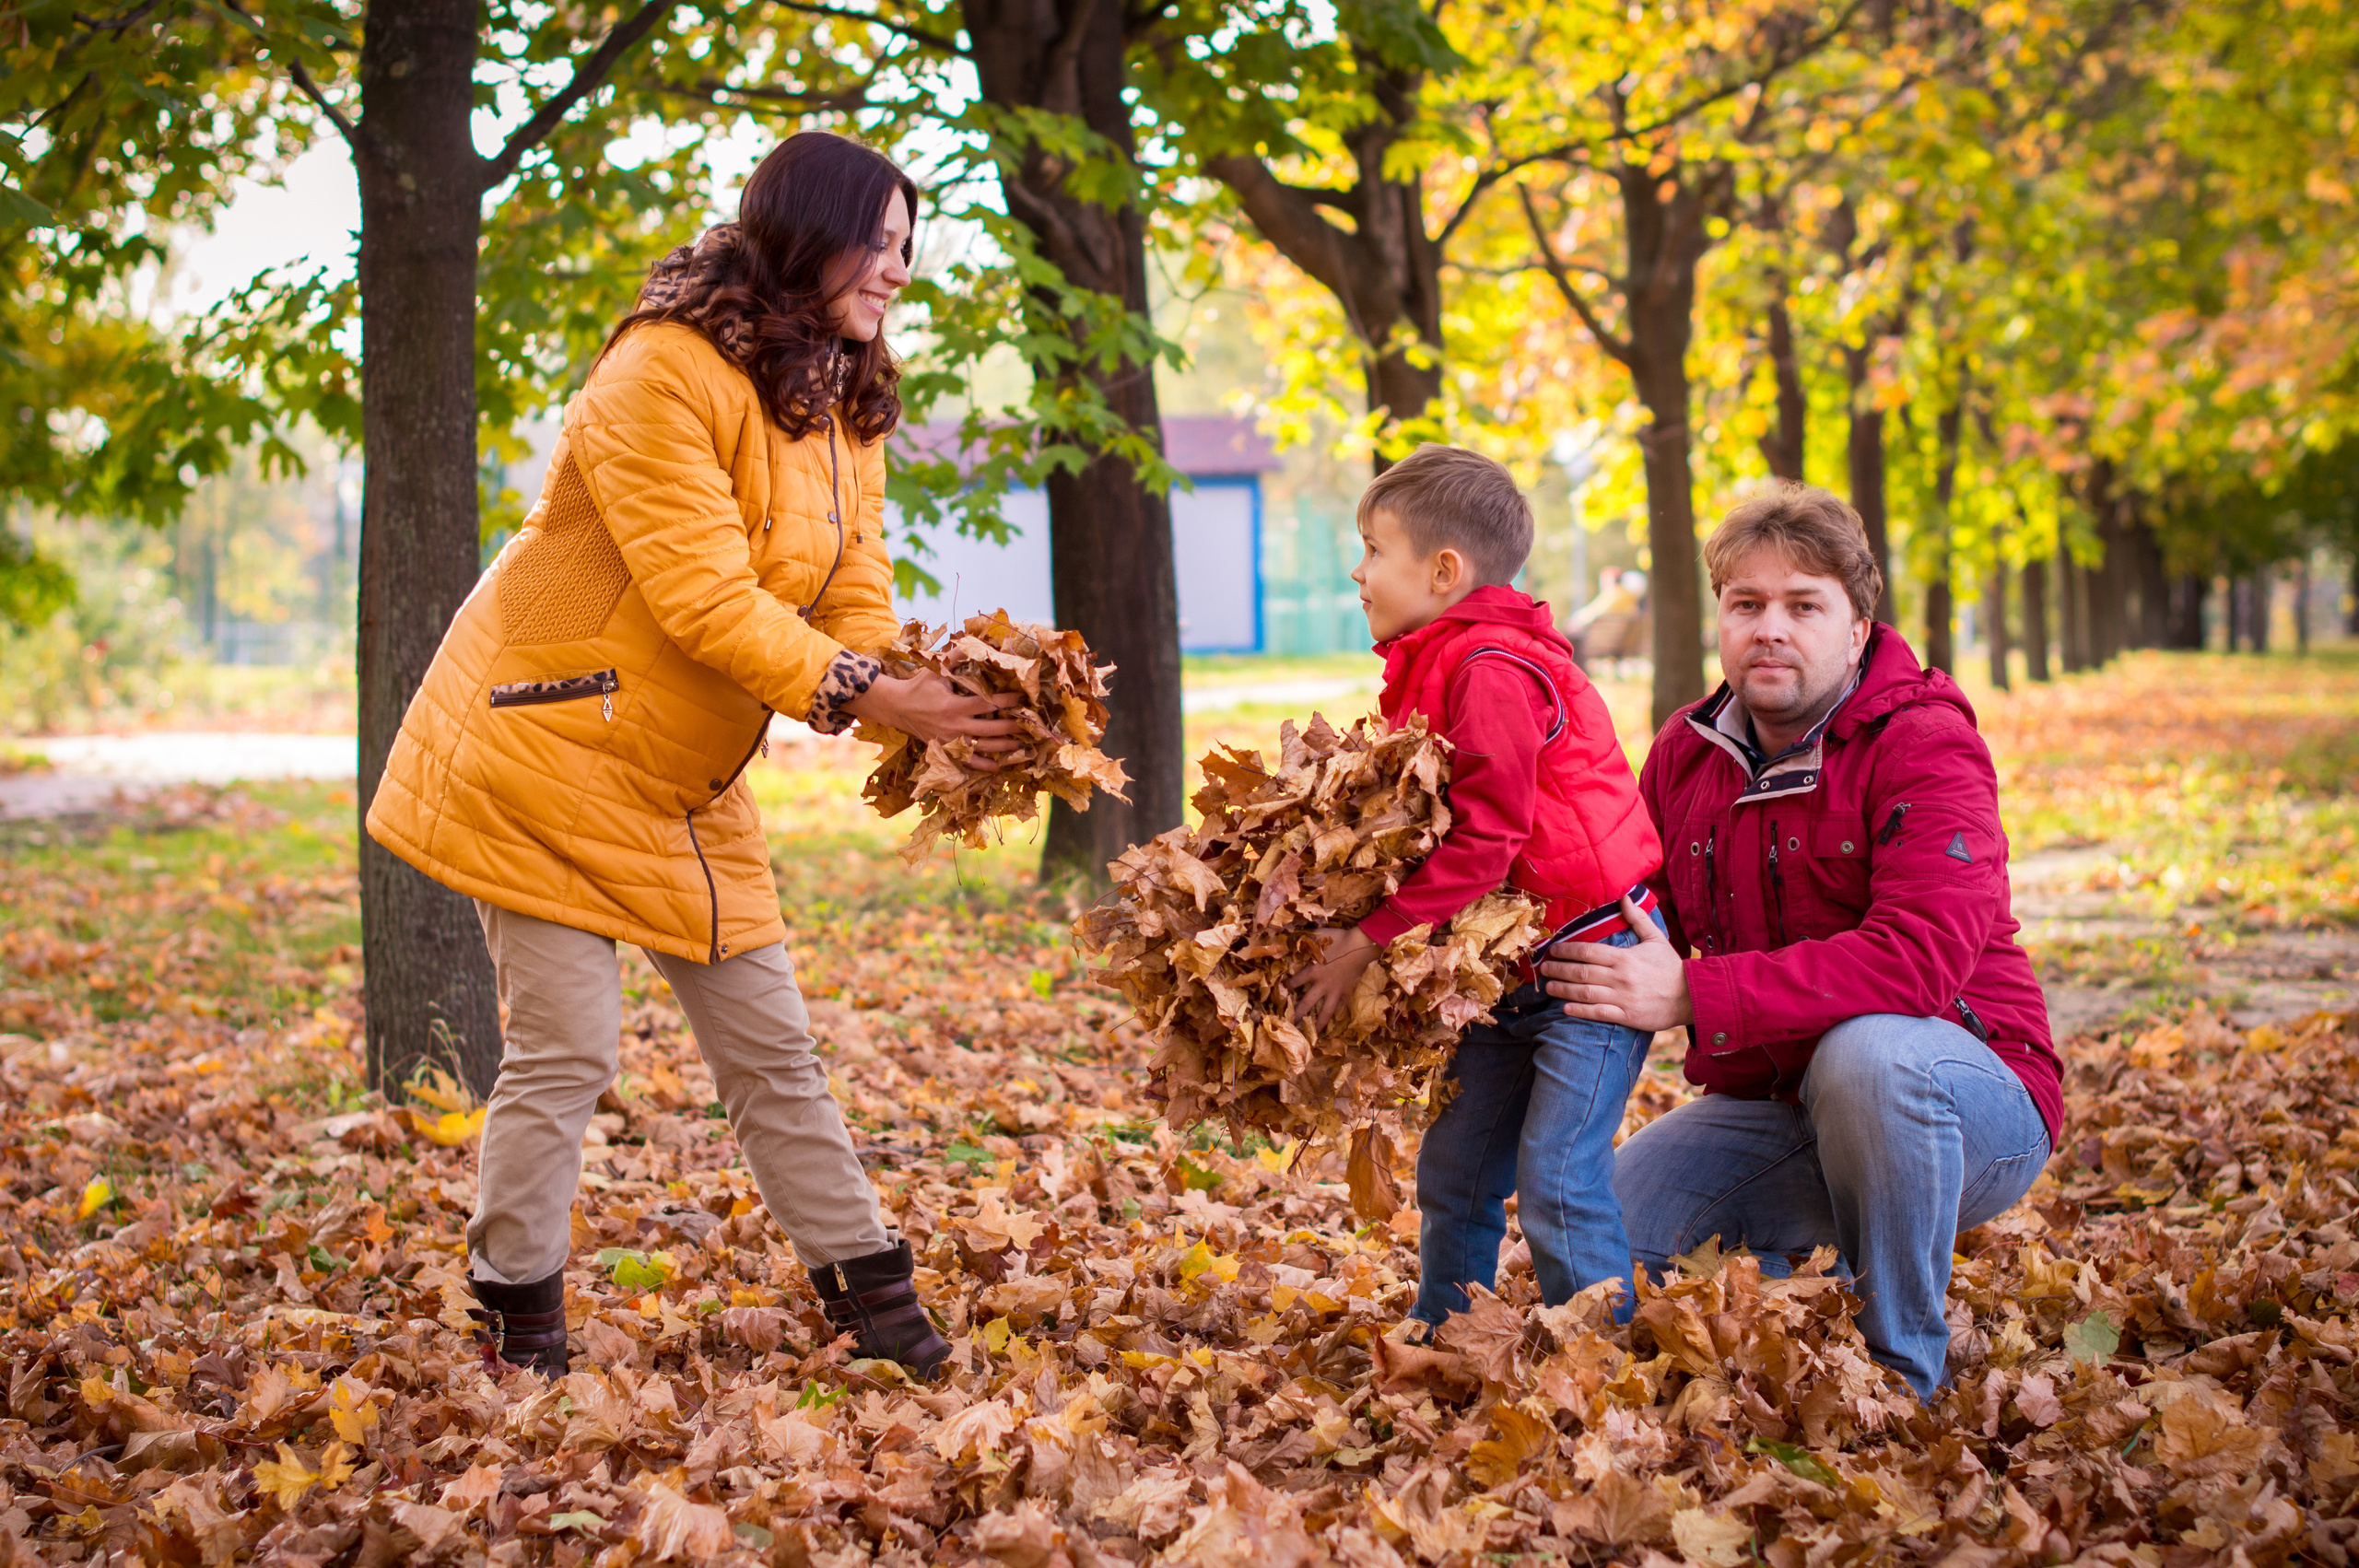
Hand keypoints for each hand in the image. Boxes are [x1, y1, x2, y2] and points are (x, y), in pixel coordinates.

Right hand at [846, 672, 1023, 768]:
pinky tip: (999, 767)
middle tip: (1030, 724)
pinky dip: (983, 766)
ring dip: (1003, 747)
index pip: (987, 704)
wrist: (897, 707)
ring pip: (983, 747)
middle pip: (990, 729)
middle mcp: (955, 726)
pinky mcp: (946, 750)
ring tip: (1022, 744)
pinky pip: (967, 762)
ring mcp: (951, 741)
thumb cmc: (919, 686)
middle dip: (1011, 726)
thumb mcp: (936, 669)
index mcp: (954, 706)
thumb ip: (956, 657)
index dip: (1006, 702)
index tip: (1022, 699)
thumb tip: (973, 641)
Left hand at [1287, 926, 1379, 1029]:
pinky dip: (1343, 1015)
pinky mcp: (1349, 992)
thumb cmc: (1338, 939)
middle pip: (1306, 1003)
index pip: (1295, 982)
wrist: (1361, 946)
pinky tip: (1342, 1026)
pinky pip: (1345, 1006)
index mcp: (1312, 971)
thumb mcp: (1317, 936)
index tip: (1282, 993)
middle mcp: (1322, 985)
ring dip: (1318, 1023)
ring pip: (1326, 1011)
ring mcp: (1336, 991)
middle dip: (1297, 1015)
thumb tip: (1286, 935)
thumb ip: (1302, 939)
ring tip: (1313, 1035)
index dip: (1287, 987)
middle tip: (1289, 1025)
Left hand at [1537, 894, 1691, 1031]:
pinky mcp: (1626, 1015)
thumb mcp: (1656, 939)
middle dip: (1558, 970)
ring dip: (1562, 990)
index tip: (1553, 950)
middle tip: (1544, 968)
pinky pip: (1598, 1013)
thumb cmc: (1671, 967)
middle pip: (1580, 972)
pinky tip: (1565, 1008)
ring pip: (1584, 993)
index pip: (1587, 951)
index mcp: (1624, 957)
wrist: (1692, 996)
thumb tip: (1624, 897)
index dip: (1566, 950)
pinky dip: (1579, 1011)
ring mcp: (1622, 997)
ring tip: (1548, 987)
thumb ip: (1638, 919)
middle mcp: (1620, 977)